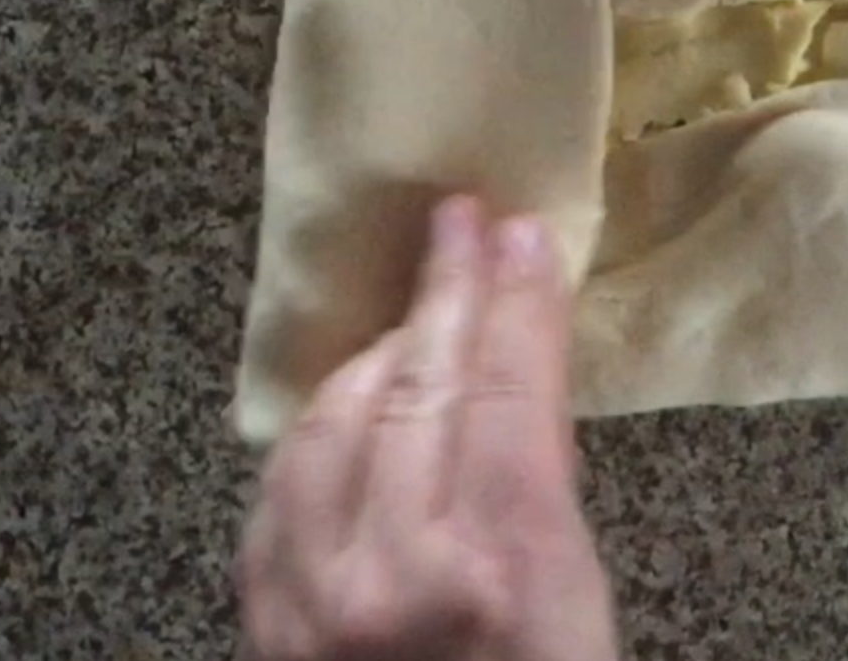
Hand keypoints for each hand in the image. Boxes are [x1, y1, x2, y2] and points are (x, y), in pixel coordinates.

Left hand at [236, 196, 618, 660]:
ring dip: (379, 358)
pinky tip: (350, 408)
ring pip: (331, 426)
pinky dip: (319, 436)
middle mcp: (394, 579)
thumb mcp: (583, 622)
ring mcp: (313, 604)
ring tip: (417, 319)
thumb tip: (521, 388)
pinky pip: (277, 494)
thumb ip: (544, 502)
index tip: (522, 238)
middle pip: (418, 392)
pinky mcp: (264, 628)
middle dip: (447, 295)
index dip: (515, 304)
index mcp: (502, 575)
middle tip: (462, 226)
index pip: (506, 393)